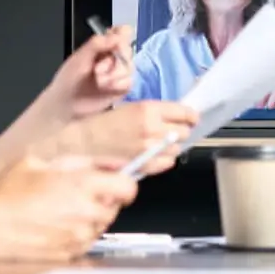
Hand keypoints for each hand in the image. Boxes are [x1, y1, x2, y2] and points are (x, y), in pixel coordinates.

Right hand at [0, 155, 137, 261]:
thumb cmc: (8, 193)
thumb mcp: (42, 161)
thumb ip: (84, 161)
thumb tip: (113, 163)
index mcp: (83, 185)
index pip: (128, 188)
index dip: (124, 185)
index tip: (117, 184)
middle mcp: (86, 212)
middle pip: (115, 208)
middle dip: (103, 200)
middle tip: (79, 195)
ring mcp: (79, 236)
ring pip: (101, 226)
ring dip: (90, 218)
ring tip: (62, 211)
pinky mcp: (70, 253)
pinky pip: (86, 242)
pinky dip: (78, 235)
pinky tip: (56, 226)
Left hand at [45, 26, 134, 121]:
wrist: (66, 106)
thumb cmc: (68, 80)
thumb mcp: (79, 58)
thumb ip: (97, 44)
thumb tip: (116, 35)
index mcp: (103, 45)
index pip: (122, 32)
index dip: (122, 36)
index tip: (114, 44)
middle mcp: (114, 57)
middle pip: (128, 50)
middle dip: (114, 60)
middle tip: (97, 69)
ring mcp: (119, 72)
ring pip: (130, 66)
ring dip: (114, 74)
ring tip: (99, 81)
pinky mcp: (122, 87)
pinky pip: (129, 82)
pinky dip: (118, 84)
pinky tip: (106, 87)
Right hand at [59, 100, 198, 176]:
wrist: (83, 144)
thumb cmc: (103, 124)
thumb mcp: (130, 108)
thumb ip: (154, 112)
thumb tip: (177, 117)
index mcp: (148, 109)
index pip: (185, 112)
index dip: (190, 116)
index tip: (191, 118)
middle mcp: (152, 128)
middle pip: (184, 132)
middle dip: (180, 131)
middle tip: (170, 130)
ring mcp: (149, 149)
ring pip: (177, 149)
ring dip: (171, 146)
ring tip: (157, 144)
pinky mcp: (145, 165)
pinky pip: (167, 163)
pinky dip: (164, 160)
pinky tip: (153, 155)